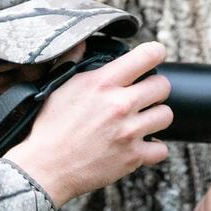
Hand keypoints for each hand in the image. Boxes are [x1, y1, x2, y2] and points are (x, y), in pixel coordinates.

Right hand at [5, 41, 172, 206]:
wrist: (44, 169)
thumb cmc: (50, 127)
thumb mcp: (60, 87)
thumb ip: (74, 60)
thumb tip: (81, 41)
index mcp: (103, 83)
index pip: (146, 56)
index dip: (155, 53)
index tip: (155, 55)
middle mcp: (120, 104)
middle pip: (163, 85)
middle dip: (155, 88)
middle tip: (144, 95)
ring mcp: (128, 132)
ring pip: (166, 115)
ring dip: (156, 117)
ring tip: (142, 119)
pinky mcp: (132, 157)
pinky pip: (161, 149)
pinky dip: (153, 148)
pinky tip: (140, 144)